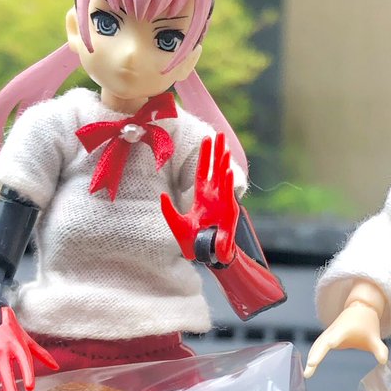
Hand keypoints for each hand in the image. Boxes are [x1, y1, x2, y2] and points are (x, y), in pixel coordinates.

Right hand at [0, 307, 58, 390]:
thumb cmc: (9, 329)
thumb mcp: (25, 339)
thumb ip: (40, 353)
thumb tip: (56, 367)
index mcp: (17, 346)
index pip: (24, 362)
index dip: (27, 374)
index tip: (30, 387)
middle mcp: (1, 349)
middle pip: (6, 372)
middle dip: (10, 389)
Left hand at [160, 133, 238, 264]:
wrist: (204, 256)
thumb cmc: (192, 242)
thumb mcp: (176, 224)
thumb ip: (168, 210)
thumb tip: (162, 197)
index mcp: (202, 198)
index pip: (203, 172)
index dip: (204, 156)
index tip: (206, 139)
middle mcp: (214, 197)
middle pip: (216, 170)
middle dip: (217, 152)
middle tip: (220, 135)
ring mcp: (222, 203)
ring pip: (223, 178)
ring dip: (224, 164)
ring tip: (225, 148)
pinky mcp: (228, 213)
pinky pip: (227, 195)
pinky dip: (227, 184)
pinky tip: (226, 172)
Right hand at [304, 303, 388, 377]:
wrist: (360, 309)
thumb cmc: (367, 324)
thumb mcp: (375, 337)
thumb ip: (380, 349)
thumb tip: (384, 361)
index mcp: (345, 329)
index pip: (336, 337)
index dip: (331, 342)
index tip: (327, 347)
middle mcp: (333, 330)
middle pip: (322, 343)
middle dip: (315, 355)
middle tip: (310, 368)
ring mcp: (328, 333)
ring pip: (317, 345)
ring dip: (311, 357)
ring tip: (307, 374)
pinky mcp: (326, 336)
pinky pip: (317, 346)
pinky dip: (313, 355)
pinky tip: (309, 367)